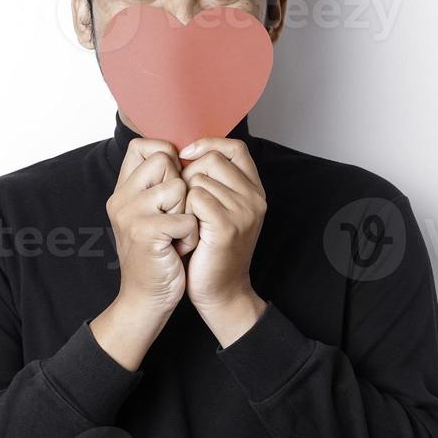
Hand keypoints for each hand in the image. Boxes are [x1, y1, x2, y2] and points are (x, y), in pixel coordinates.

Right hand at [91, 138, 197, 369]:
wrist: (146, 299)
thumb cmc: (159, 255)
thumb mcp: (152, 215)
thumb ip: (158, 184)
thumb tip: (184, 152)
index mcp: (122, 190)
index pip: (142, 146)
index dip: (166, 156)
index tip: (174, 184)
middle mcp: (121, 198)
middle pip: (165, 161)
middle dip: (181, 190)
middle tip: (173, 219)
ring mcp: (130, 214)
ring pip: (179, 188)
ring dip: (188, 215)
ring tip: (176, 236)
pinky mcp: (145, 232)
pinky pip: (187, 218)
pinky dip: (191, 237)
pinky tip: (178, 250)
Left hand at [180, 137, 267, 345]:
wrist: (221, 292)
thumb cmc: (212, 251)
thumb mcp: (221, 211)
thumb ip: (215, 182)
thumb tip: (187, 151)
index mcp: (254, 190)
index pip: (234, 147)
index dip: (208, 145)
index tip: (186, 157)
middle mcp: (254, 197)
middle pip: (212, 160)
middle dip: (188, 175)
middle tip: (183, 201)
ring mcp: (243, 211)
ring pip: (199, 179)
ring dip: (183, 196)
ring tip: (187, 219)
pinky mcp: (226, 225)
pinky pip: (194, 197)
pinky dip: (183, 210)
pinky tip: (186, 228)